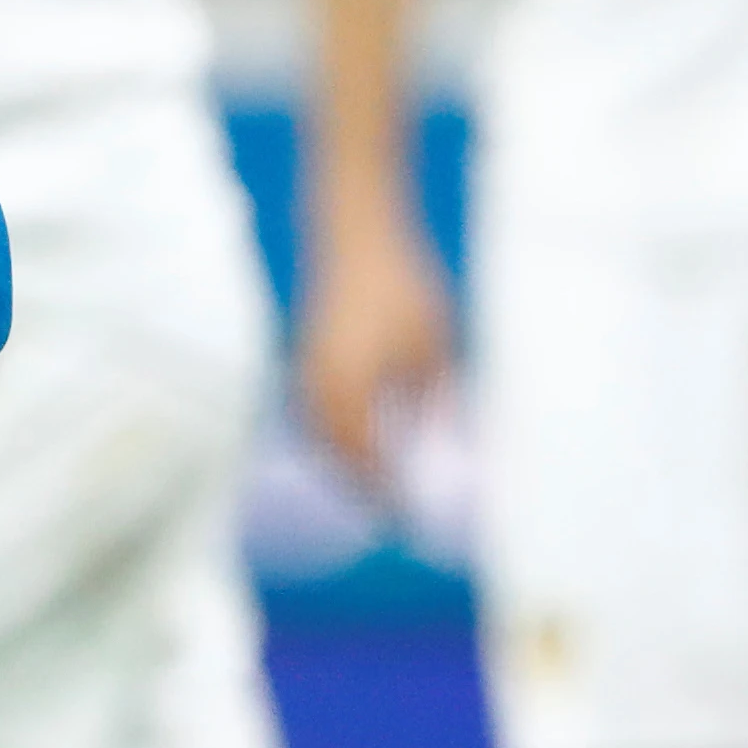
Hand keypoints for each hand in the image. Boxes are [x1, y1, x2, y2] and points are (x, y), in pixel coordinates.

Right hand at [296, 210, 453, 483]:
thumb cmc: (402, 286)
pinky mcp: (305, 354)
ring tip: (366, 480)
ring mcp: (307, 369)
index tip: (403, 513)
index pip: (366, 457)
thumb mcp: (434, 346)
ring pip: (317, 432)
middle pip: (334, 452)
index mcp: (354, 388)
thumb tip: (442, 447)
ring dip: (339, 459)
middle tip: (385, 507)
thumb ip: (435, 401)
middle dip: (358, 483)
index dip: (383, 489)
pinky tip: (349, 435)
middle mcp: (322, 385)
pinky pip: (309, 409)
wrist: (356, 234)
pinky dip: (327, 431)